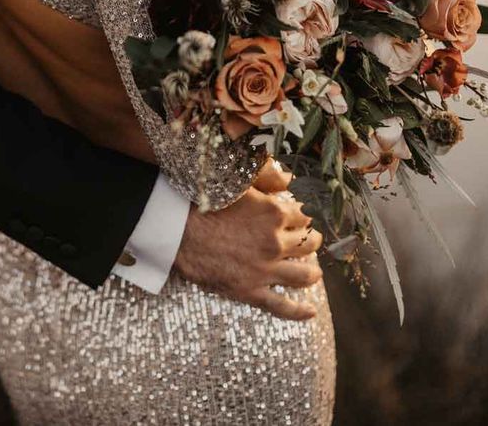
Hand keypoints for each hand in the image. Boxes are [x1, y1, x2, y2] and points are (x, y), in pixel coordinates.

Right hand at [174, 158, 322, 320]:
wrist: (174, 230)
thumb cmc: (203, 201)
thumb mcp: (237, 181)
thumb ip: (267, 177)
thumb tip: (290, 178)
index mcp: (275, 213)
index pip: (304, 216)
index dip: (302, 216)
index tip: (298, 217)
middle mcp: (276, 242)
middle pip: (308, 244)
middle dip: (310, 241)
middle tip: (306, 241)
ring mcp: (264, 269)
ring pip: (303, 275)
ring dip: (312, 273)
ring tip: (312, 272)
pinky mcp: (250, 290)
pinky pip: (281, 306)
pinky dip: (298, 311)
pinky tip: (309, 312)